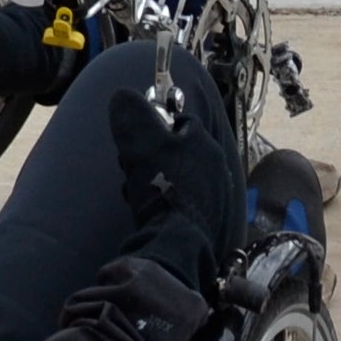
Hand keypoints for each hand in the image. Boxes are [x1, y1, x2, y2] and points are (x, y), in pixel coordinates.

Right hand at [110, 67, 236, 289]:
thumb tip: (123, 96)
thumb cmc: (162, 188)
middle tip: (132, 170)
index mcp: (206, 144)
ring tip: (137, 195)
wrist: (178, 245)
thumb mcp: (140, 142)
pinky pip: (184, 206)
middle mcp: (218, 169)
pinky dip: (167, 207)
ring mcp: (217, 199)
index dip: (156, 125)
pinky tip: (151, 216)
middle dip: (152, 158)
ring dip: (156, 184)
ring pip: (180, 181)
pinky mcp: (211, 226)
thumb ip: (132, 114)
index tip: (136, 139)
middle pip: (179, 153)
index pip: (182, 122)